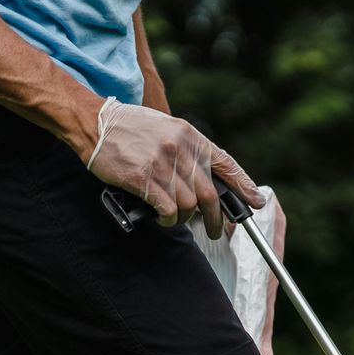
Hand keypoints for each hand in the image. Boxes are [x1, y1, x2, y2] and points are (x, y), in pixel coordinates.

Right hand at [84, 99, 263, 238]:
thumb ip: (186, 151)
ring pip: (189, 205)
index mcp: (191, 136)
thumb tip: (202, 181)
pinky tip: (162, 217)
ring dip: (184, 219)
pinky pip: (169, 210)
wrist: (98, 123)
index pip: (225, 164)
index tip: (256, 201)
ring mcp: (163, 165)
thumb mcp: (167, 129)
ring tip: (175, 219)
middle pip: (210, 194)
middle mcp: (181, 150)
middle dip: (216, 219)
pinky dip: (169, 220)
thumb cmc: (130, 129)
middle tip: (216, 231)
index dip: (244, 186)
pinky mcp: (145, 180)